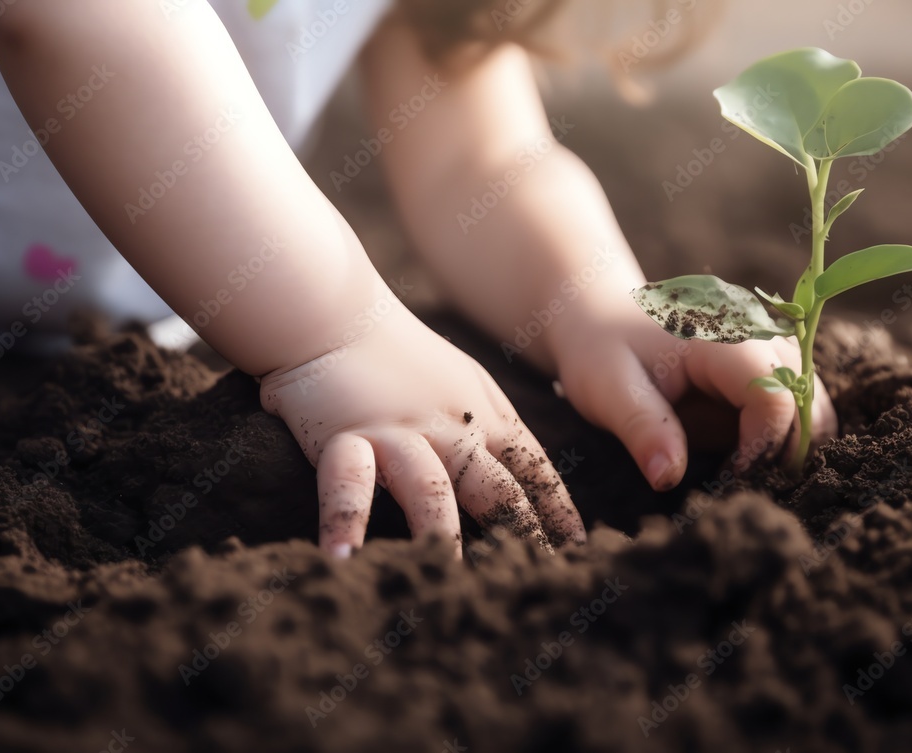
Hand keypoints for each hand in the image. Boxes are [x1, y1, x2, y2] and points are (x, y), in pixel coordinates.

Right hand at [259, 297, 585, 557]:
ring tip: (449, 581)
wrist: (334, 315)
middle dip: (519, 532)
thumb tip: (514, 469)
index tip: (576, 547)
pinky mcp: (346, 435)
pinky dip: (344, 520)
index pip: (531, 466)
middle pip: (493, 486)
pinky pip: (347, 482)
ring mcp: (398, 433)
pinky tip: (342, 560)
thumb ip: (488, 421)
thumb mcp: (462, 380)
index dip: (555, 507)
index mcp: (479, 415)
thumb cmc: (398, 352)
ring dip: (441, 533)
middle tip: (534, 577)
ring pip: (430, 487)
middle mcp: (447, 428)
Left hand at [547, 292, 837, 488]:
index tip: (728, 477)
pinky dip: (783, 438)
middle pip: (809, 402)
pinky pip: (798, 406)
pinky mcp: (767, 366)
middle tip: (739, 482)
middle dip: (785, 452)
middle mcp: (758, 334)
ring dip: (790, 446)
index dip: (762, 446)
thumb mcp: (608, 390)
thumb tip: (667, 478)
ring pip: (813, 405)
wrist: (599, 321)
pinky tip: (743, 457)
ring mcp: (769, 348)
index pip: (775, 397)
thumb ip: (642, 429)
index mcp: (722, 338)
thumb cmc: (601, 353)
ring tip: (741, 472)